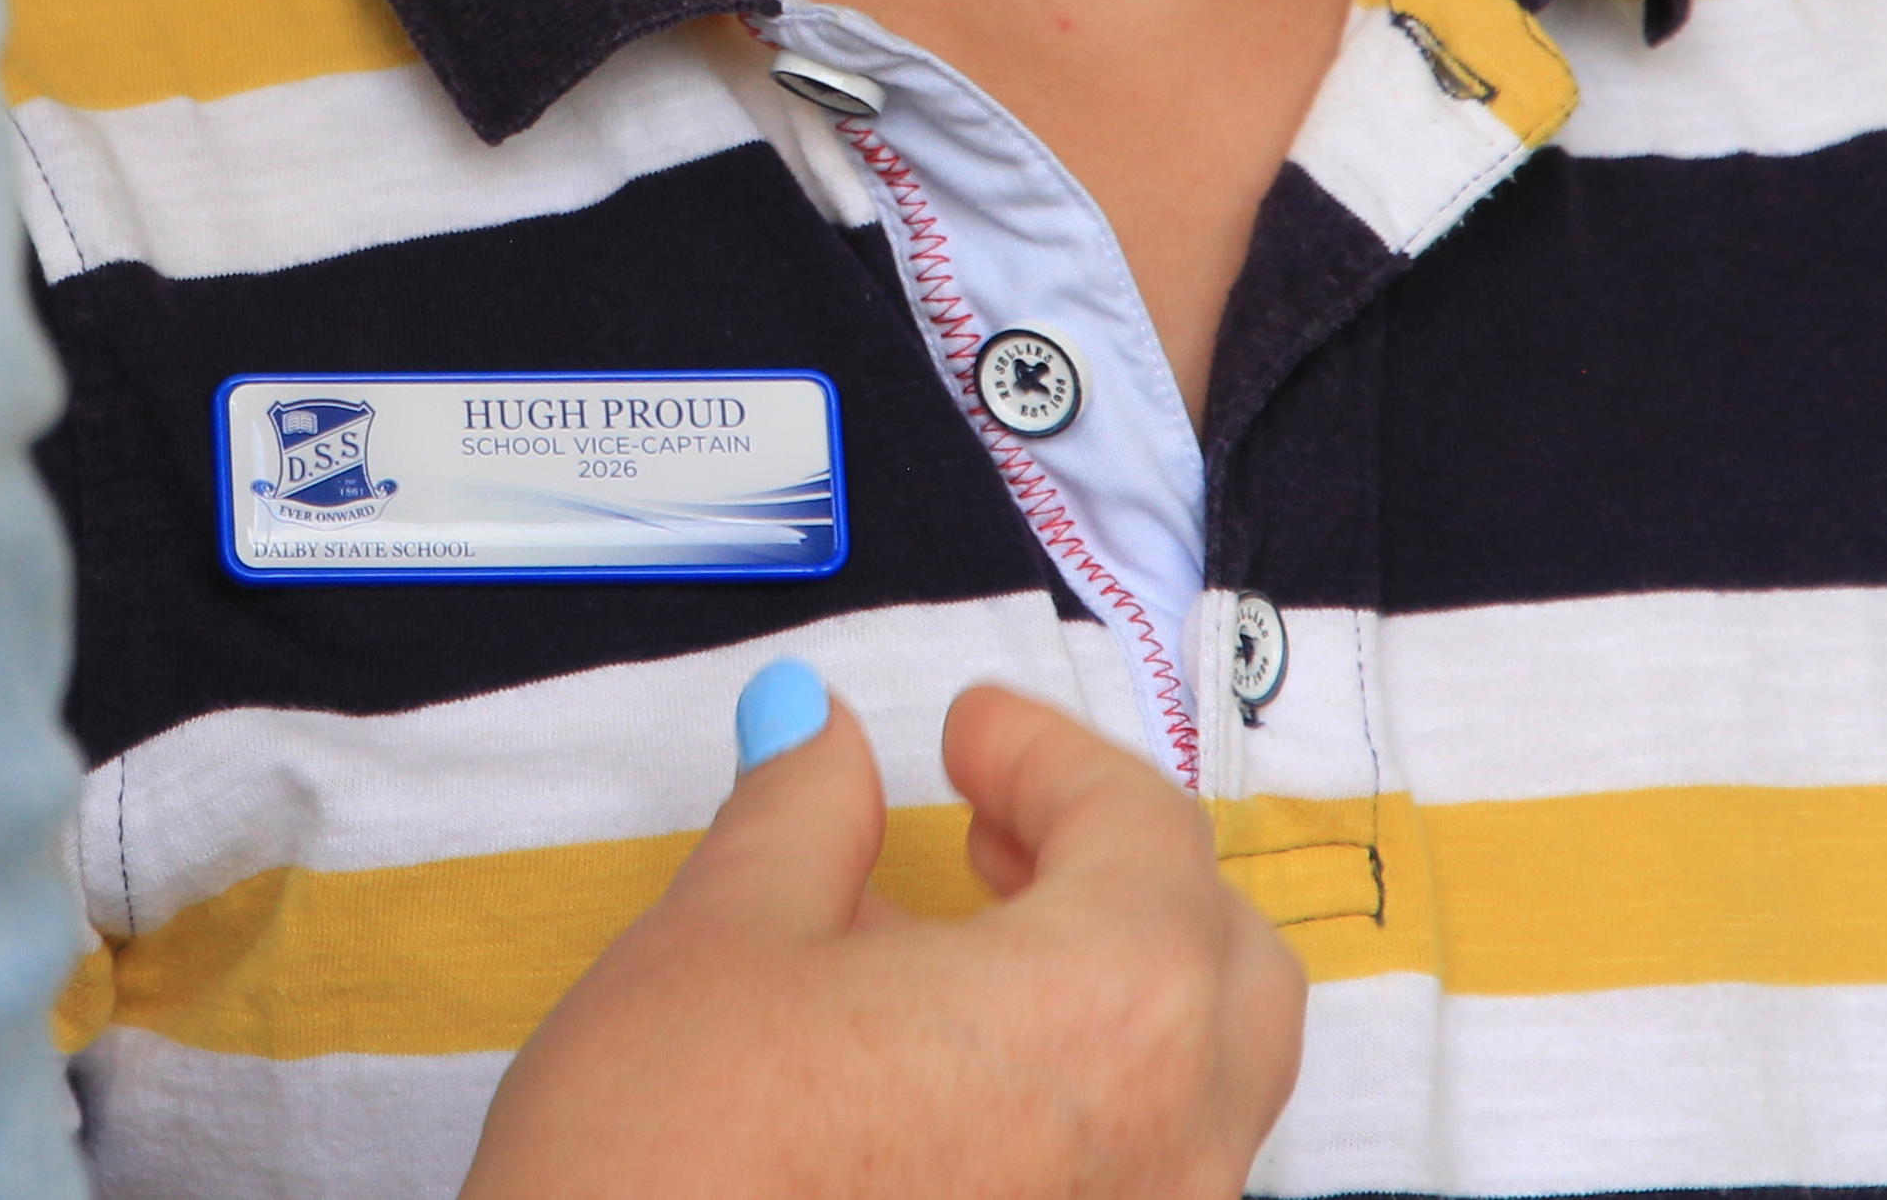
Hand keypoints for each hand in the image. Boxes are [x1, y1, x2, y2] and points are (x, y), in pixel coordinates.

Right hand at [461, 678, 1301, 1199]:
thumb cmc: (665, 1170)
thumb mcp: (722, 934)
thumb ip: (804, 808)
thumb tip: (820, 734)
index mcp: (1112, 1010)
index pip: (1144, 828)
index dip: (1048, 754)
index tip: (967, 732)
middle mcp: (1171, 1150)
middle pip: (1221, 962)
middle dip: (1117, 869)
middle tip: (993, 828)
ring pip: (1192, 1088)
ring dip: (1102, 988)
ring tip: (946, 948)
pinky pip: (1129, 1182)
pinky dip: (1076, 1102)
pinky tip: (940, 1080)